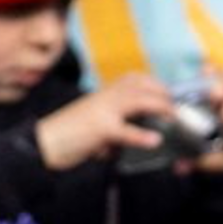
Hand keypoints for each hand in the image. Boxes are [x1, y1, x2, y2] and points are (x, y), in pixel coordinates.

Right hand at [35, 72, 176, 171]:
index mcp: (105, 92)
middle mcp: (106, 95)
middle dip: (164, 94)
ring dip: (161, 107)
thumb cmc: (66, 136)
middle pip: (144, 86)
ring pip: (140, 100)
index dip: (156, 85)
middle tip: (179, 108)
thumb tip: (130, 141)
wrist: (42, 143)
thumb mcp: (94, 123)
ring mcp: (104, 110)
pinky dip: (142, 136)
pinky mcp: (100, 128)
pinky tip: (154, 141)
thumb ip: (114, 127)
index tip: (171, 95)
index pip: (137, 80)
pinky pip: (126, 130)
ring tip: (174, 117)